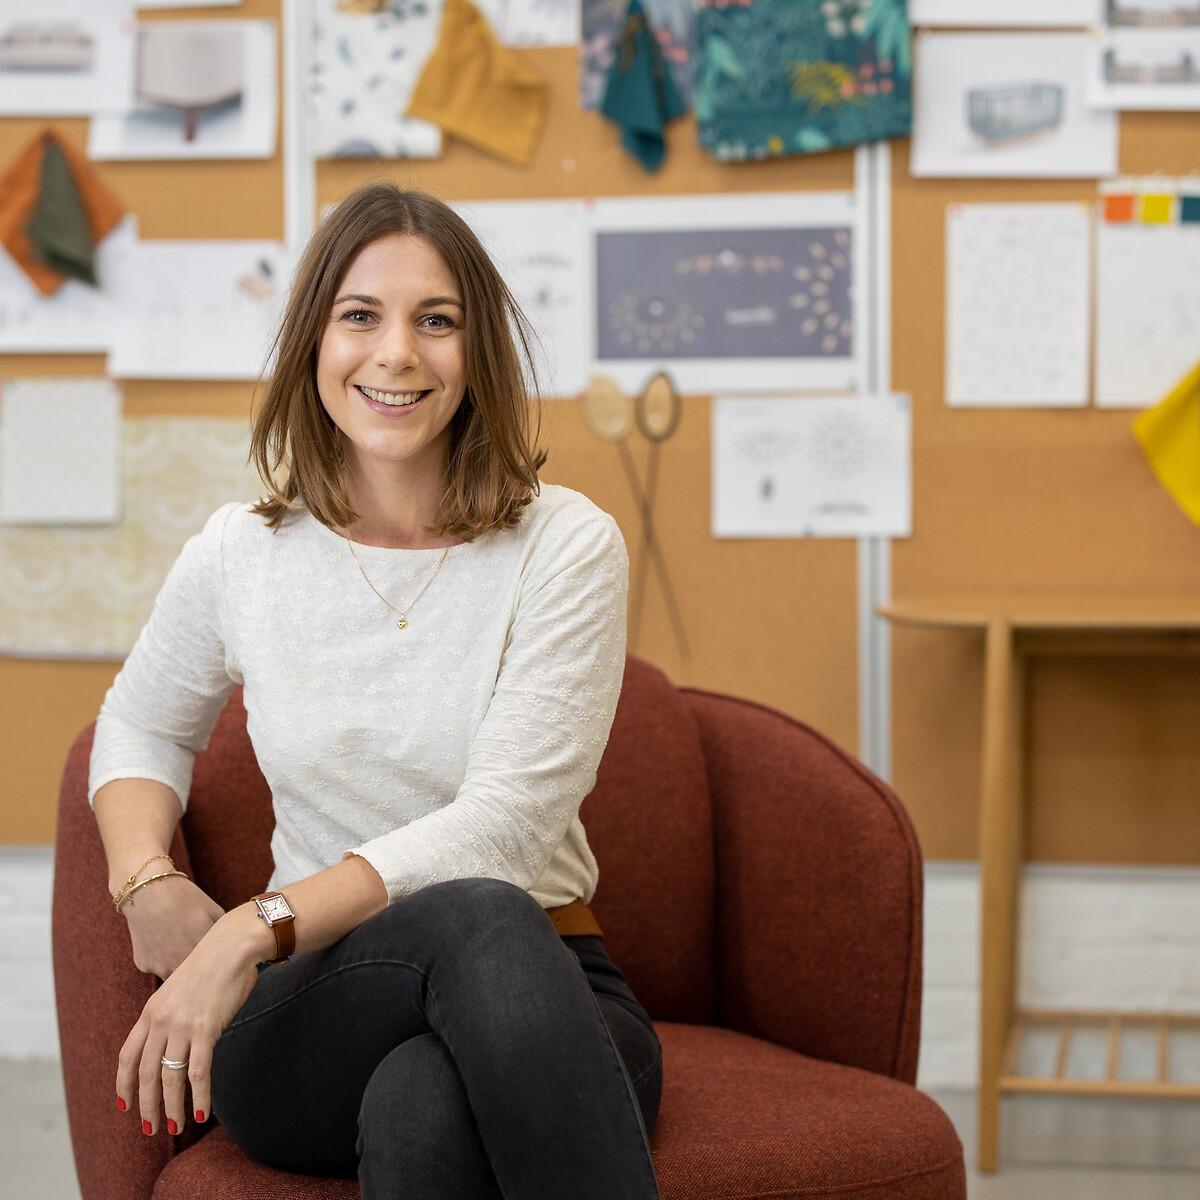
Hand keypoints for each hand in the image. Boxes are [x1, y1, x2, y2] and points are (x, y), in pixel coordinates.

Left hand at [116, 910, 259, 1136]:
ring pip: (170, 1078)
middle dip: (146, 1106)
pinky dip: (200, 1096)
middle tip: (150, 1129)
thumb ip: (172, 1012)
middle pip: (145, 1074)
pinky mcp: (206, 1029)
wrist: (232, 945)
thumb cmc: (214, 963)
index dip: (123, 1084)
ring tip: (175, 1127)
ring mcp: (181, 1026)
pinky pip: (198, 1072)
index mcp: (151, 1011)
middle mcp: (160, 1021)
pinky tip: (204, 1112)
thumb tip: (177, 1036)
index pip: (127, 1056)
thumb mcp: (180, 987)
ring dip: (171, 1108)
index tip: (124, 1106)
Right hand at [119, 875, 224, 979]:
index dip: (218, 966)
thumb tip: (235, 947)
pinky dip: (161, 959)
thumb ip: (223, 935)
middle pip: (195, 979)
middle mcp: (181, 965)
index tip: (220, 960)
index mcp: (202, 953)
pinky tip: (162, 940)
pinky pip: (157, 968)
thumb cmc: (184, 898)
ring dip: (180, 967)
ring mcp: (161, 968)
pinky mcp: (144, 966)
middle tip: (201, 956)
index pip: (216, 972)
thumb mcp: (214, 911)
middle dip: (200, 973)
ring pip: (175, 976)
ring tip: (179, 944)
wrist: (148, 891)